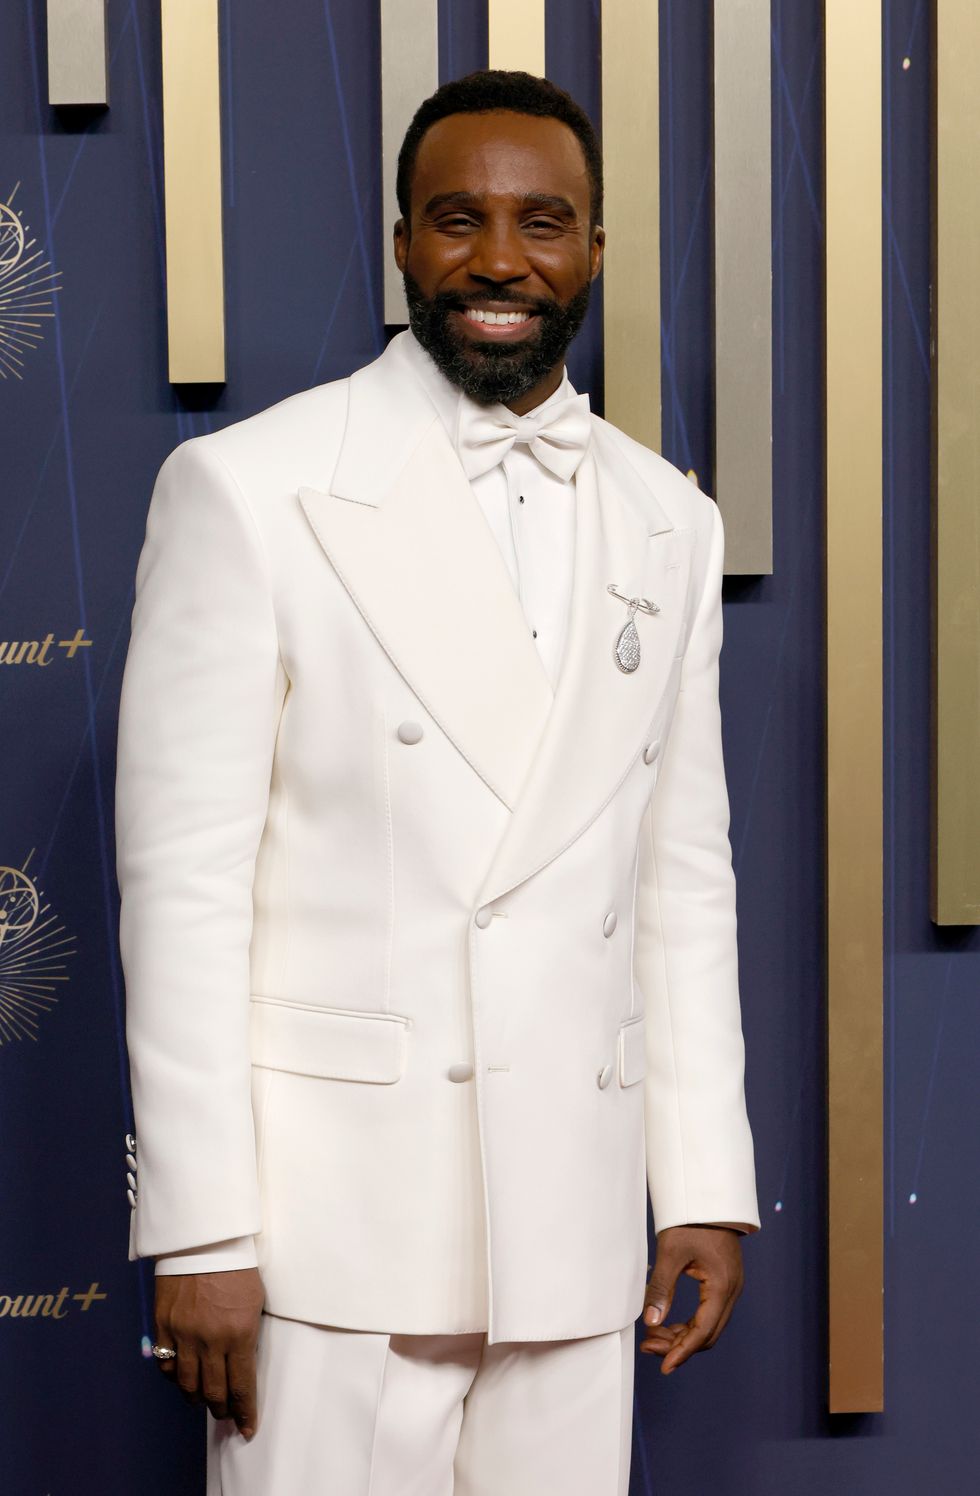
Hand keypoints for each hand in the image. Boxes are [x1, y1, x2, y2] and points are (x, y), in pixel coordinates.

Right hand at [154, 1268, 264, 1437]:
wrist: (203, 1240)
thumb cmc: (237, 1266)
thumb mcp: (254, 1302)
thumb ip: (248, 1335)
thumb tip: (243, 1365)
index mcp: (239, 1334)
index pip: (242, 1387)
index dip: (245, 1412)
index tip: (248, 1428)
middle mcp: (210, 1340)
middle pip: (214, 1392)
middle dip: (222, 1409)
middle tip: (226, 1415)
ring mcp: (184, 1334)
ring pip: (187, 1384)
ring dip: (197, 1398)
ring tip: (204, 1401)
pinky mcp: (164, 1326)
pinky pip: (166, 1365)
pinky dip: (175, 1377)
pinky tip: (182, 1378)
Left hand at [639, 1225, 743, 1373]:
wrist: (708, 1198)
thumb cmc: (690, 1221)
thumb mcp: (670, 1253)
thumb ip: (660, 1288)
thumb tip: (650, 1321)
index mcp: (722, 1286)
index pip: (702, 1332)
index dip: (682, 1351)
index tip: (664, 1366)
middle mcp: (731, 1291)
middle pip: (707, 1334)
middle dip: (678, 1345)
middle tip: (649, 1347)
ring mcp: (730, 1288)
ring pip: (708, 1325)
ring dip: (682, 1335)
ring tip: (653, 1337)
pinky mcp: (724, 1282)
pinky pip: (709, 1313)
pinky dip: (689, 1323)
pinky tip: (668, 1322)